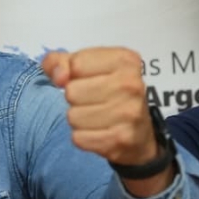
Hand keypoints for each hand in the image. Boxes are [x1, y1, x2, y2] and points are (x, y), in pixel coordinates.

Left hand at [42, 48, 156, 165]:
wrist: (140, 133)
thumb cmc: (110, 94)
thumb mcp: (89, 68)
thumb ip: (61, 61)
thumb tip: (58, 75)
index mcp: (124, 60)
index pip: (76, 64)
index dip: (72, 75)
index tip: (87, 80)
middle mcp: (131, 84)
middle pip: (72, 92)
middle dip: (75, 99)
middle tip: (94, 101)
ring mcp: (129, 112)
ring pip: (73, 116)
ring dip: (78, 120)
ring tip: (96, 117)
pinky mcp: (121, 138)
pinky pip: (79, 138)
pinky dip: (84, 137)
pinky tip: (99, 132)